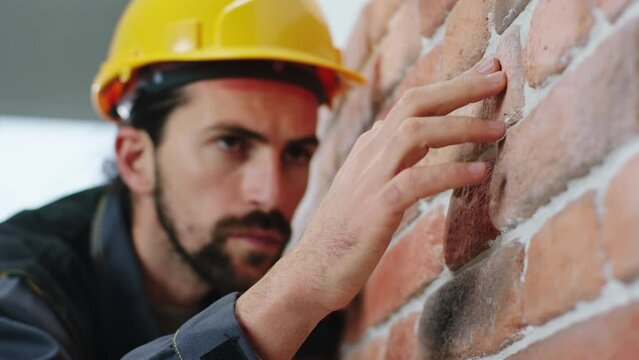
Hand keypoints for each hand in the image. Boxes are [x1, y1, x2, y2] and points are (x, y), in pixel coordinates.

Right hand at [236, 58, 506, 359]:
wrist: (311, 272)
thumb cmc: (345, 235)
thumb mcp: (368, 187)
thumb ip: (392, 160)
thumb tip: (421, 141)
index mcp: (370, 148)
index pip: (411, 103)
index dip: (450, 86)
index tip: (485, 74)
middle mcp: (369, 154)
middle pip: (415, 103)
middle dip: (459, 87)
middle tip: (499, 76)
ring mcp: (369, 179)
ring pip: (416, 132)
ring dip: (461, 126)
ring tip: (499, 128)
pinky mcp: (375, 208)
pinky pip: (416, 180)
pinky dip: (450, 172)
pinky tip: (479, 172)